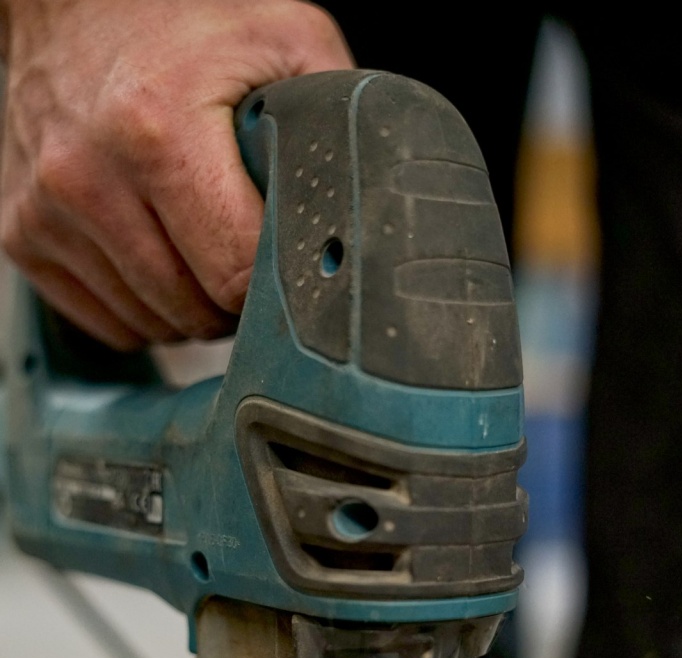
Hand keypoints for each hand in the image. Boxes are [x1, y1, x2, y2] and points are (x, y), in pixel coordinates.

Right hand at [0, 0, 352, 348]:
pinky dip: (144, 309)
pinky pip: (107, 321)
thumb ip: (334, 115)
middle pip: (192, 312)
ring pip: (151, 325)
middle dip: (234, 301)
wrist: (67, 0)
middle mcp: (87, 177)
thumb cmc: (176, 15)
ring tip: (202, 250)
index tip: (289, 269)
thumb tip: (371, 200)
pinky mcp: (24, 236)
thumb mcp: (283, 35)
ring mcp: (46, 213)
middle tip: (249, 257)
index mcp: (156, 131)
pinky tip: (160, 260)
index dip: (274, 286)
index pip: (232, 275)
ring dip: (191, 309)